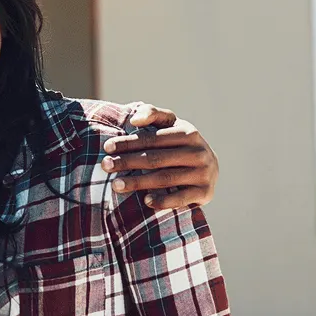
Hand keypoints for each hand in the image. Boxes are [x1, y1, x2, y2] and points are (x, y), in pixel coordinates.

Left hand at [101, 103, 217, 209]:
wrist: (210, 168)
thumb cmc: (181, 144)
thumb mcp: (171, 125)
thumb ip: (153, 114)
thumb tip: (135, 119)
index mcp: (188, 133)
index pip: (152, 139)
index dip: (128, 142)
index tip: (107, 147)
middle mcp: (198, 152)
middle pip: (156, 159)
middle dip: (127, 162)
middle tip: (105, 166)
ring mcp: (203, 173)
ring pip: (165, 178)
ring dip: (138, 182)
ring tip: (115, 185)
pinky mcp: (206, 192)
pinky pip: (181, 198)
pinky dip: (163, 201)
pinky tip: (145, 201)